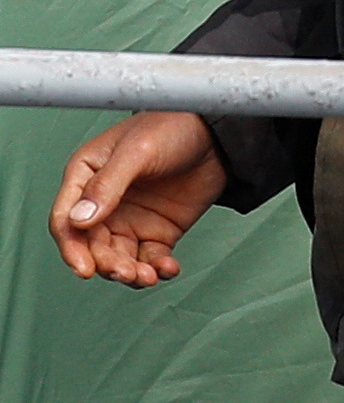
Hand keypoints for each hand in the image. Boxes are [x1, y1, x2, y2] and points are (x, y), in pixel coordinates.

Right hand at [51, 111, 227, 287]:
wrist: (218, 132)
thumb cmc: (172, 126)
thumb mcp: (137, 151)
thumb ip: (108, 184)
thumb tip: (80, 220)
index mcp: (86, 177)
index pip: (66, 220)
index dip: (71, 248)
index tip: (84, 269)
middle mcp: (103, 202)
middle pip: (92, 246)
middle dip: (106, 264)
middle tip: (126, 272)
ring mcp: (131, 219)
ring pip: (119, 257)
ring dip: (130, 272)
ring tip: (147, 276)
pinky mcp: (159, 230)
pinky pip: (151, 257)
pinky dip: (157, 268)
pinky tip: (168, 269)